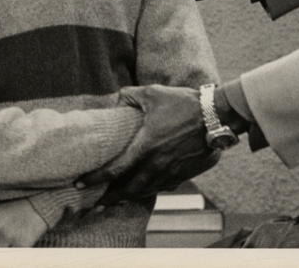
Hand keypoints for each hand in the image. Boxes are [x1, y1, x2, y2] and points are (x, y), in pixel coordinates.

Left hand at [76, 85, 218, 199]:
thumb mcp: (153, 93)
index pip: (115, 169)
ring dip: (128, 198)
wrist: (217, 116)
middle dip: (110, 199)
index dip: (96, 178)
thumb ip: (130, 95)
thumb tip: (118, 99)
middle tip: (95, 205)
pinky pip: (162, 187)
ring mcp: (172, 172)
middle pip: (128, 189)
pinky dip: (149, 190)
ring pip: (145, 191)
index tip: (81, 183)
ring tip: (115, 201)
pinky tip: (143, 190)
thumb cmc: (184, 103)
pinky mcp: (184, 174)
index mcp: (145, 146)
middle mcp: (157, 164)